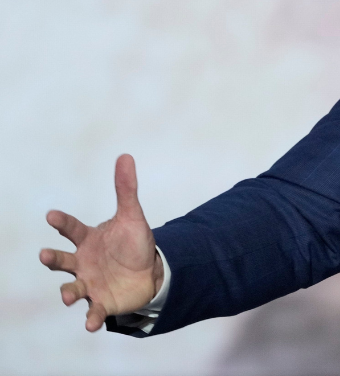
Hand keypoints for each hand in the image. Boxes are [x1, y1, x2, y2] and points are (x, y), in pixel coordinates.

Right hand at [39, 154, 162, 331]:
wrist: (150, 272)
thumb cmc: (134, 243)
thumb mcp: (133, 216)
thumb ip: (126, 189)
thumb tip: (125, 156)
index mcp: (87, 240)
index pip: (71, 228)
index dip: (61, 222)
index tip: (51, 216)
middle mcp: (82, 262)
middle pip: (61, 261)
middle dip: (52, 259)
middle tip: (46, 256)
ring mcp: (90, 283)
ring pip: (71, 289)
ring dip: (67, 293)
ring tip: (67, 296)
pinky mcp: (102, 302)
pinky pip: (93, 312)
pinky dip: (91, 318)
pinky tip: (91, 324)